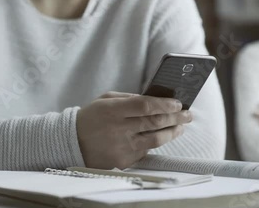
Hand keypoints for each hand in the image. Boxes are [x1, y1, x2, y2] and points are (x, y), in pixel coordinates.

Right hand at [76, 91, 192, 168]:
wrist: (71, 143)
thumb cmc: (92, 117)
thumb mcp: (106, 100)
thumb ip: (130, 98)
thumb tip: (156, 99)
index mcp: (114, 110)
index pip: (146, 106)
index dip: (165, 104)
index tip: (178, 103)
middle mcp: (119, 129)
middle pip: (155, 123)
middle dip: (176, 118)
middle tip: (188, 114)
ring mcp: (122, 147)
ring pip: (156, 140)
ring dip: (172, 132)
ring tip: (181, 127)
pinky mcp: (124, 161)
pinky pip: (146, 151)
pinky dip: (154, 143)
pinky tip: (160, 137)